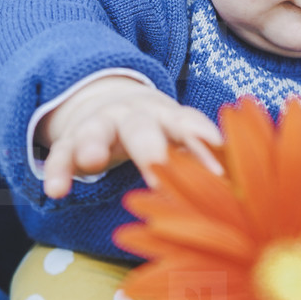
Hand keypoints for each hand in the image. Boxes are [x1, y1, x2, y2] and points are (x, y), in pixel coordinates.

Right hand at [34, 75, 223, 197]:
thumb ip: (205, 162)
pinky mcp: (71, 140)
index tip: (217, 169)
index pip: (188, 125)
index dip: (202, 144)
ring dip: (94, 144)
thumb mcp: (180, 141)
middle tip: (157, 168)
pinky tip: (56, 191)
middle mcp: (135, 116)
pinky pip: (61, 153)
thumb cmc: (159, 134)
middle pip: (142, 127)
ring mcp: (100, 124)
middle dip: (150, 147)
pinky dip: (58, 170)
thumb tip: (244, 197)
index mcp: (168, 117)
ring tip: (92, 162)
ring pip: (96, 131)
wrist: (109, 102)